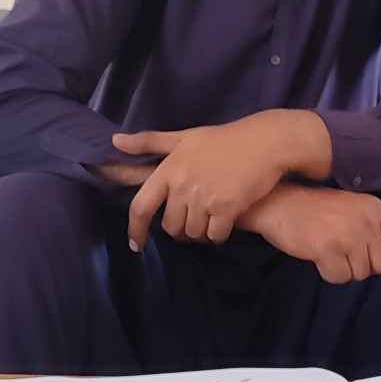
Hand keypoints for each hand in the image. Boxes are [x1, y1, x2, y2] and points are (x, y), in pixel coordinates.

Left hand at [113, 111, 331, 249]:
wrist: (265, 143)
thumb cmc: (224, 140)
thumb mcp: (185, 137)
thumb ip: (149, 142)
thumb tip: (115, 141)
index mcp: (168, 169)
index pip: (141, 207)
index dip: (135, 230)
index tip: (136, 244)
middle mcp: (182, 185)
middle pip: (170, 226)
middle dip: (181, 228)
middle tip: (195, 219)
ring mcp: (204, 198)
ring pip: (193, 233)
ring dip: (201, 232)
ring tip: (212, 218)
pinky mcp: (226, 208)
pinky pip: (215, 236)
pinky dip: (220, 234)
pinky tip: (226, 223)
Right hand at [241, 184, 380, 283]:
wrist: (279, 203)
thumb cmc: (317, 209)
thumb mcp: (354, 210)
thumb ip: (379, 231)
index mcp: (376, 208)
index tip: (366, 250)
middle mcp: (366, 220)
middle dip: (363, 265)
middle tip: (343, 252)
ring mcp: (347, 235)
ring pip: (360, 274)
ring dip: (344, 269)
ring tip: (330, 250)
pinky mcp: (328, 249)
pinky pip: (340, 278)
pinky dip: (329, 273)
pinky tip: (319, 257)